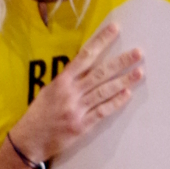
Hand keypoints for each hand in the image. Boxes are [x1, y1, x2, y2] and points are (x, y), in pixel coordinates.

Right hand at [8, 23, 143, 166]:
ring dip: (124, 81)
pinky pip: (102, 112)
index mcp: (62, 80)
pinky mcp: (81, 126)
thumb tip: (85, 69)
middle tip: (138, 52)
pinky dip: (115, 102)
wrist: (29, 140)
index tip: (115, 28)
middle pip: (100, 72)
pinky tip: (127, 94)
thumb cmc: (39, 114)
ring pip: (104, 91)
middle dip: (121, 61)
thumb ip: (67, 80)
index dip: (101, 40)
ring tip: (139, 72)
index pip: (85, 55)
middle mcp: (70, 92)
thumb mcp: (49, 91)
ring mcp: (77, 109)